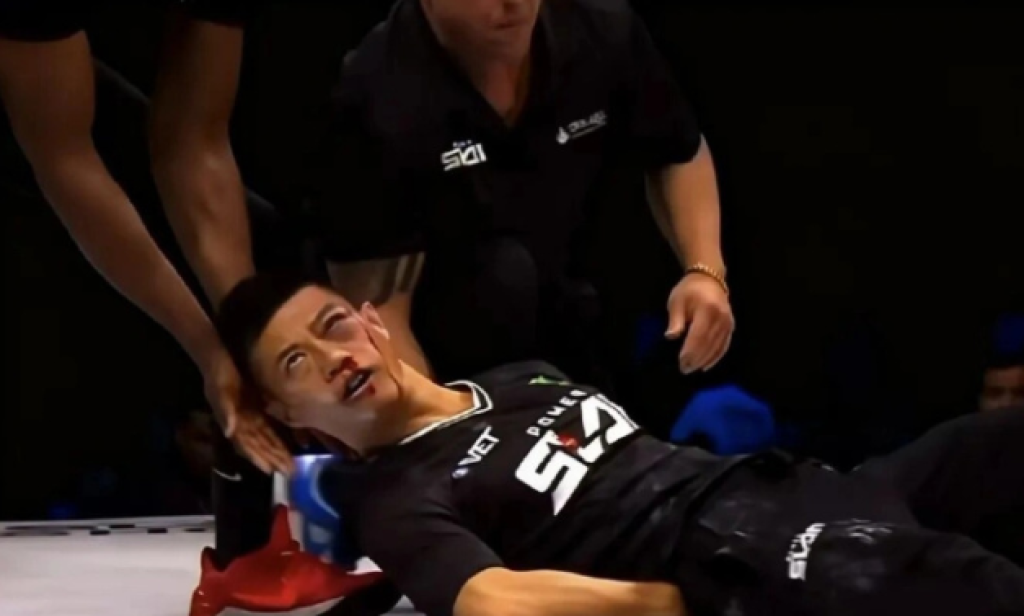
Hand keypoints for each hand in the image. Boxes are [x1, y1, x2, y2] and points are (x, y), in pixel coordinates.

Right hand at [202, 347, 293, 474]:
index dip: (258, 459)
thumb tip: (229, 433)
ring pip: (265, 438)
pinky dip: (277, 435)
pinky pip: (268, 425)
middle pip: (259, 445)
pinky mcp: (255, 406)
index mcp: (233, 423)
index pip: (247, 446)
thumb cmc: (218, 375)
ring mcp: (249, 415)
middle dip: (272, 459)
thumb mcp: (220, 392)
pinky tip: (290, 441)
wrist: (217, 357)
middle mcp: (242, 423)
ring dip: (277, 450)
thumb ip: (225, 412)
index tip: (271, 472)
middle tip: (289, 472)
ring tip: (291, 463)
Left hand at [665, 273, 734, 373]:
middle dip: (696, 359)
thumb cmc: (689, 290)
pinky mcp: (731, 326)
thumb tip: (671, 337)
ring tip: (692, 369)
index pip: (698, 335)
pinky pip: (724, 346)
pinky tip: (706, 366)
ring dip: (705, 361)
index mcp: (707, 310)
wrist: (708, 278)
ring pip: (717, 347)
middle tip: (684, 370)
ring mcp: (728, 323)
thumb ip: (675, 320)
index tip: (681, 362)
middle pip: (708, 343)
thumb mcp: (677, 302)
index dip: (690, 351)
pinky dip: (715, 357)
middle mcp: (721, 318)